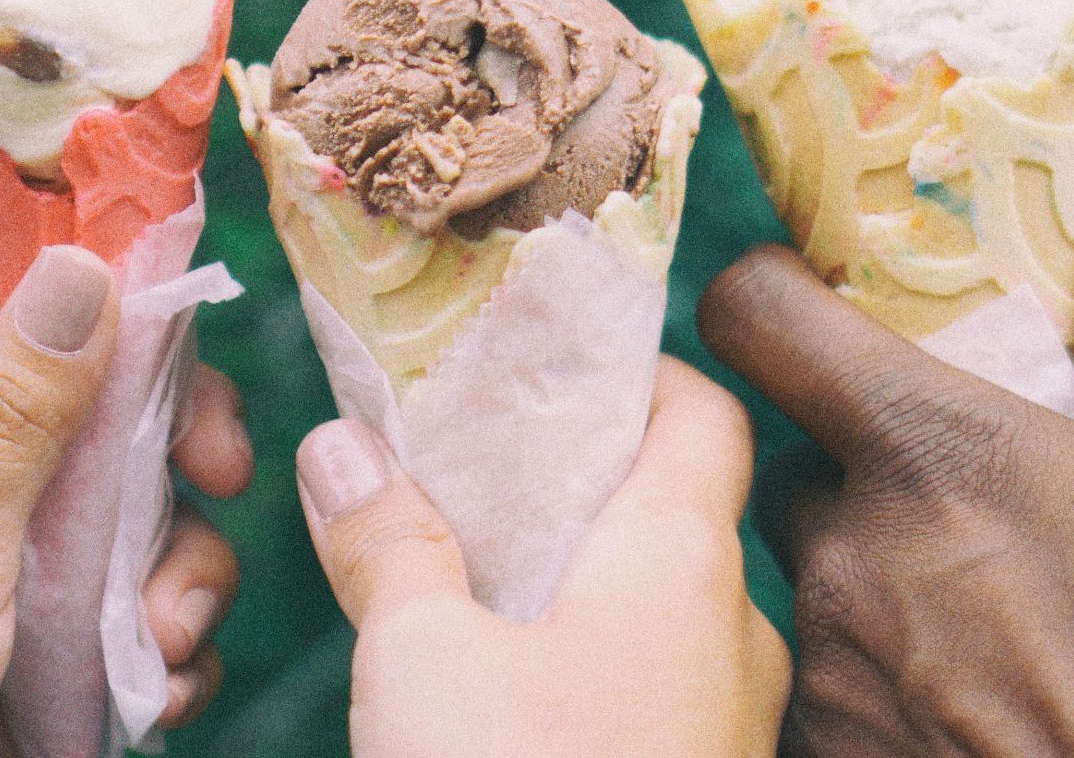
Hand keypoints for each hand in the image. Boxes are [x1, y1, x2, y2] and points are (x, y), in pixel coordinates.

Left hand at [0, 247, 253, 757]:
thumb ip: (11, 418)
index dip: (47, 239)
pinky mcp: (35, 633)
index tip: (155, 254)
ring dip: (179, 562)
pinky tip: (157, 688)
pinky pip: (133, 597)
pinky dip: (164, 638)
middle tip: (220, 469)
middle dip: (169, 427)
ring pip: (129, 497)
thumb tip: (84, 262)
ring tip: (164, 641)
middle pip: (81, 380)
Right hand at [297, 357, 789, 757]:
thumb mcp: (422, 658)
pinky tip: (497, 672)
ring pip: (654, 601)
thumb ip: (388, 540)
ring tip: (464, 553)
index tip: (548, 356)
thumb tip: (344, 446)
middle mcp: (729, 627)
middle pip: (672, 502)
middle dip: (573, 470)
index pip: (702, 410)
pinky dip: (581, 647)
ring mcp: (723, 717)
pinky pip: (647, 680)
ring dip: (569, 567)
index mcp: (683, 557)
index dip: (633, 367)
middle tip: (474, 451)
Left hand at [700, 188, 1073, 755]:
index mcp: (940, 458)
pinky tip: (982, 723)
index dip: (772, 299)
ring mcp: (830, 679)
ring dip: (881, 591)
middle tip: (974, 512)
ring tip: (1009, 639)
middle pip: (795, 468)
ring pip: (814, 589)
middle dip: (862, 474)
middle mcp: (850, 560)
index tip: (814, 305)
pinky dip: (883, 695)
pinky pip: (827, 699)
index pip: (757, 318)